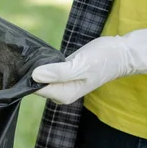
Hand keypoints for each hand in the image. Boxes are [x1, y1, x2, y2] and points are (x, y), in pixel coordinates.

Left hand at [32, 27, 146, 103]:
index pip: (36, 88)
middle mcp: (61, 92)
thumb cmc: (103, 59)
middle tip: (30, 56)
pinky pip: (47, 70)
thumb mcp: (80, 65)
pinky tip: (41, 56)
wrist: (120, 53)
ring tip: (35, 55)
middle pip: (36, 84)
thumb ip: (58, 72)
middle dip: (31, 71)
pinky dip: (43, 64)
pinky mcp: (63, 74)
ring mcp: (62, 84)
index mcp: (64, 95)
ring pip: (40, 77)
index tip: (26, 63)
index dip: (29, 76)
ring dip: (37, 66)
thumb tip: (35, 76)